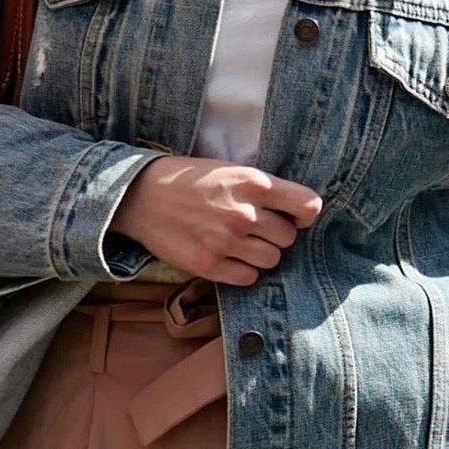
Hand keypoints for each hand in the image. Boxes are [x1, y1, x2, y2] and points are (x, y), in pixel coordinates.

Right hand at [113, 156, 322, 286]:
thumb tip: (302, 214)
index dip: (304, 214)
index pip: (308, 206)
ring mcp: (226, 242)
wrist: (139, 196)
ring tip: (240, 242)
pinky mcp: (210, 266)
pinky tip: (227, 255)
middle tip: (254, 227)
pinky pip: (249, 277)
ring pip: (272, 260)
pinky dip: (243, 270)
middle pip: (289, 237)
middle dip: (276, 234)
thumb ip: (265, 190)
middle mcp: (243, 213)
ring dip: (261, 254)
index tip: (292, 216)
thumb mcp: (229, 170)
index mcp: (253, 183)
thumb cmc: (189, 181)